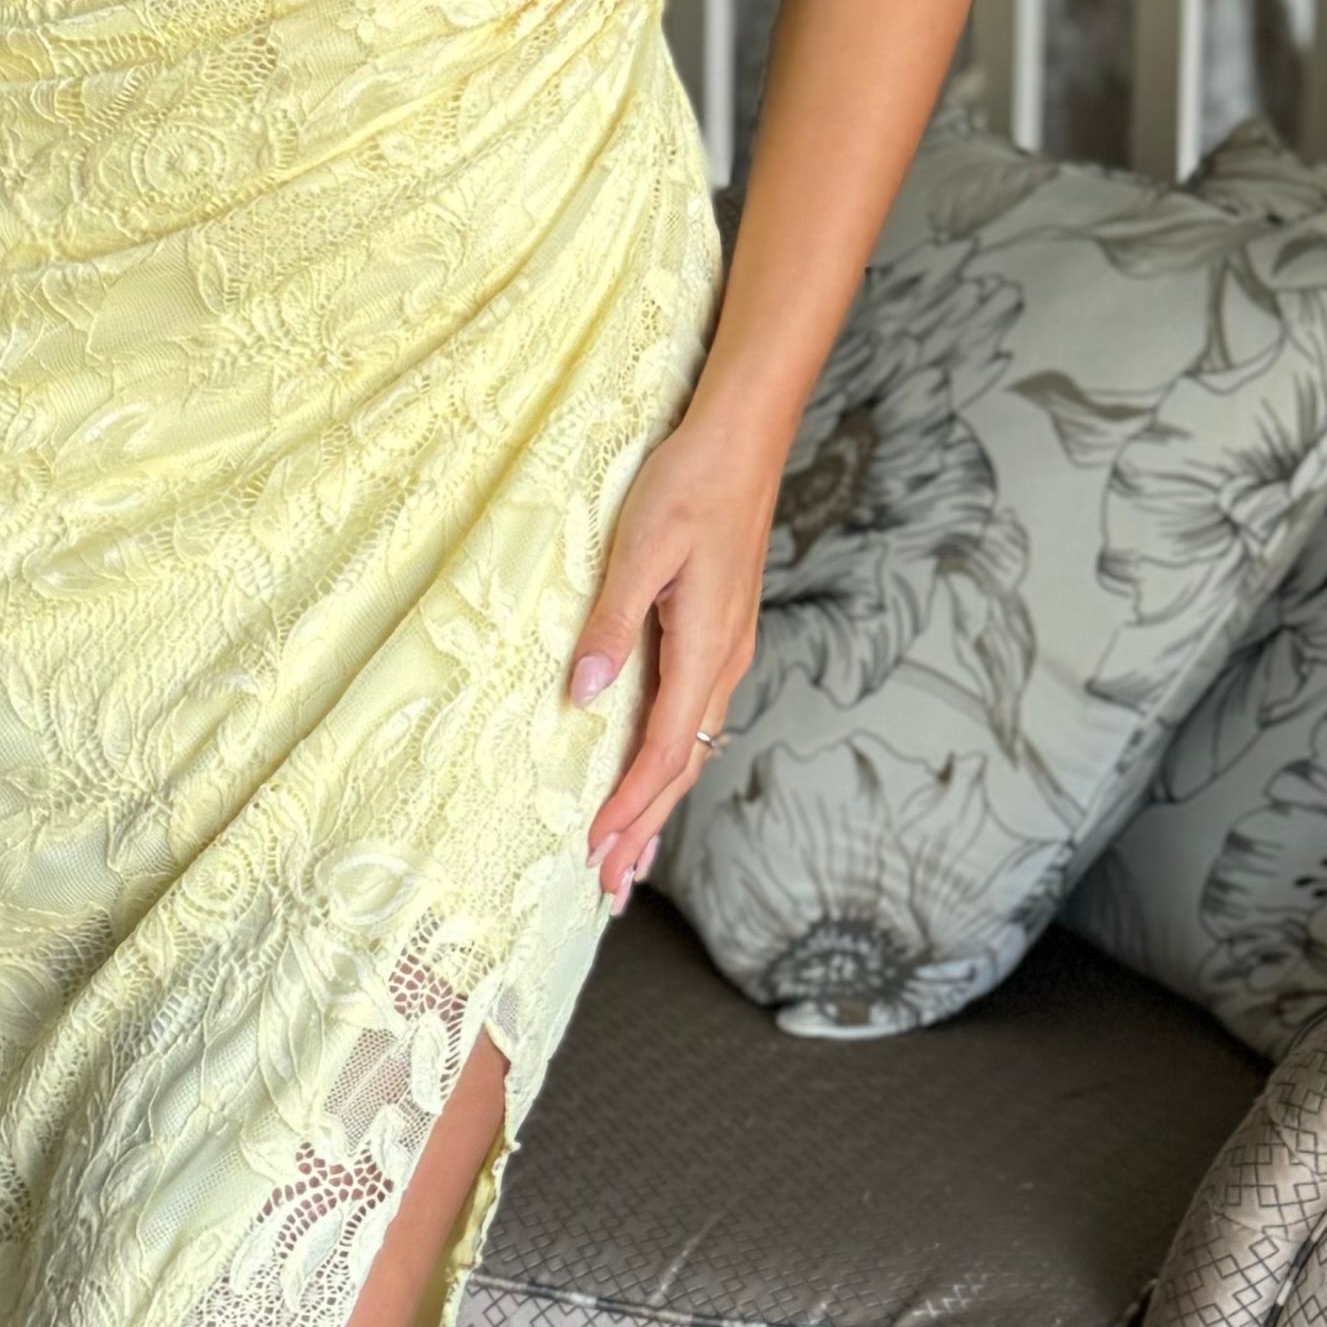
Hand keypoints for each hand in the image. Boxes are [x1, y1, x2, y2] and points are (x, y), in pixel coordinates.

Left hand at [566, 413, 780, 903]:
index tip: (594, 851)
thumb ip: (611, 622)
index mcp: (704, 648)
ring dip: (659, 804)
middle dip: (645, 830)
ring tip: (631, 855)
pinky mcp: (719, 633)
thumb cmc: (688, 484)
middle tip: (609, 888)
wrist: (742, 438)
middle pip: (682, 766)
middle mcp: (722, 661)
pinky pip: (694, 718)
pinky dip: (670, 762)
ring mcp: (725, 650)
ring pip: (691, 747)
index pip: (662, 751)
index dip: (628, 806)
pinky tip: (654, 775)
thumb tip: (584, 693)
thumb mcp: (639, 549)